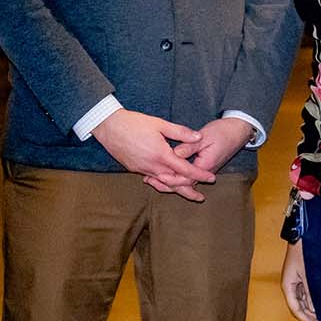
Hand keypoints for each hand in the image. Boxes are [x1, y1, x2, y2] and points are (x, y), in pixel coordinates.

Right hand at [92, 109, 215, 196]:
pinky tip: (166, 184)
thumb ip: (180, 132)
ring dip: (175, 189)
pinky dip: (162, 184)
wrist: (109, 127)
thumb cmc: (134, 123)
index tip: (211, 178)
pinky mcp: (134, 169)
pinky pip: (152, 180)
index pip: (185, 169)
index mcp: (161, 155)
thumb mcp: (159, 124)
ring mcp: (142, 169)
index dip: (200, 174)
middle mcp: (152, 166)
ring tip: (186, 194)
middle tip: (201, 197)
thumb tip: (198, 136)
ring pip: (163, 184)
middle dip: (188, 191)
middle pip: (174, 183)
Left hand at [146, 118, 254, 199]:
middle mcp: (205, 171)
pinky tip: (163, 173)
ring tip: (151, 179)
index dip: (172, 178)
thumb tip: (174, 153)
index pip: (187, 178)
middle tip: (149, 180)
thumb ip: (189, 146)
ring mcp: (204, 170)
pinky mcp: (202, 166)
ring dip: (169, 182)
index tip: (159, 175)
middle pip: (184, 183)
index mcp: (206, 165)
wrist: (237, 131)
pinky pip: (188, 176)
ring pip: (185, 182)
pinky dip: (175, 176)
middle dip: (166, 184)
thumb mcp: (205, 136)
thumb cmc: (222, 132)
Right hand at [281, 240, 320, 320]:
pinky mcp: (301, 279)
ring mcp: (295, 282)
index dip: (306, 320)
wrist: (302, 236)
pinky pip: (305, 294)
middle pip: (298, 308)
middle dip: (309, 317)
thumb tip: (314, 308)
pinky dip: (313, 302)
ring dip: (311, 310)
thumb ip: (310, 291)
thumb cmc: (302, 251)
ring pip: (302, 302)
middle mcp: (290, 286)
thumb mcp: (308, 274)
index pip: (295, 309)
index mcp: (287, 286)